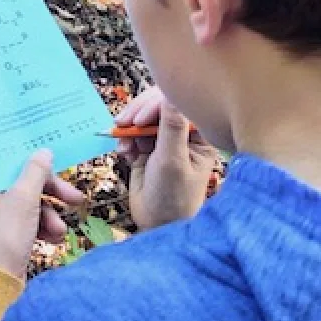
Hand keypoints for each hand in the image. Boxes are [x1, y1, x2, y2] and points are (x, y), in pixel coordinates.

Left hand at [0, 149, 86, 278]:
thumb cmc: (5, 235)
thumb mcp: (24, 199)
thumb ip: (36, 172)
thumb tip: (44, 150)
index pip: (7, 158)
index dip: (29, 156)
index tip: (52, 156)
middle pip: (23, 181)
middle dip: (50, 191)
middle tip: (76, 197)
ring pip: (29, 202)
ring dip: (49, 214)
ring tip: (60, 231)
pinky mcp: (6, 233)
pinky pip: (28, 221)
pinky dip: (42, 227)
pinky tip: (54, 239)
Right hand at [115, 86, 217, 229]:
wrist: (157, 226)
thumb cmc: (174, 198)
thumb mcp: (172, 161)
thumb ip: (171, 127)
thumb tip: (171, 94)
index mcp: (198, 136)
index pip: (176, 105)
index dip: (155, 106)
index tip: (140, 118)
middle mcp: (181, 136)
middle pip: (156, 108)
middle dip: (138, 114)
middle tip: (122, 123)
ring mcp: (163, 142)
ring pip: (141, 120)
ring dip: (129, 129)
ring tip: (123, 143)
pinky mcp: (146, 150)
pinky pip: (132, 135)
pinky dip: (125, 140)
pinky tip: (124, 153)